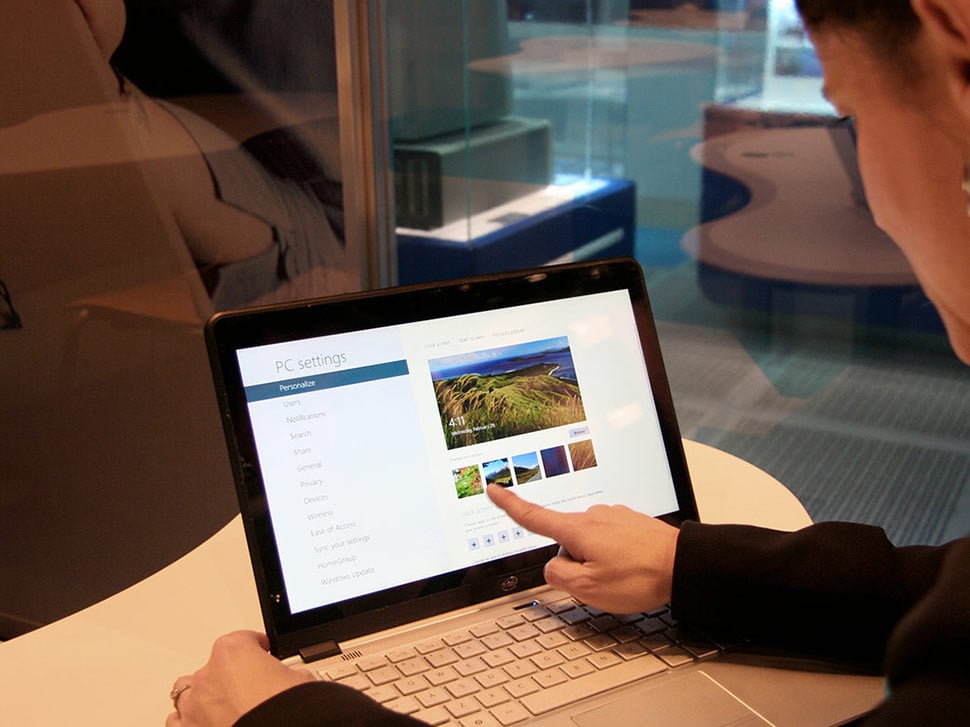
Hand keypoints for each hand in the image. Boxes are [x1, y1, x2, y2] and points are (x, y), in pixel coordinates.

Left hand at [166, 630, 312, 726]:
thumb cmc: (284, 710)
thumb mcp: (301, 679)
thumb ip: (288, 673)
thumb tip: (295, 680)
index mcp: (232, 652)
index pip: (243, 639)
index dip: (257, 646)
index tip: (264, 653)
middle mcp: (207, 675)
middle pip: (214, 665)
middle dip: (229, 674)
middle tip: (249, 686)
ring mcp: (193, 706)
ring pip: (187, 692)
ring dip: (202, 696)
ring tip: (220, 704)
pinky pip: (177, 721)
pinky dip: (188, 721)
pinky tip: (203, 723)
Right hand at [487, 484, 678, 613]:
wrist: (684, 565)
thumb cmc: (639, 576)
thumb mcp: (588, 589)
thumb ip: (558, 576)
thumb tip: (554, 566)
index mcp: (577, 530)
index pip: (533, 516)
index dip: (509, 504)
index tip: (494, 489)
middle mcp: (593, 516)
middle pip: (566, 542)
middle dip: (574, 564)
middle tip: (602, 582)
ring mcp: (613, 516)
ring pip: (589, 544)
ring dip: (598, 561)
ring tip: (624, 577)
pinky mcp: (630, 521)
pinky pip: (610, 541)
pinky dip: (616, 556)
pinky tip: (633, 567)